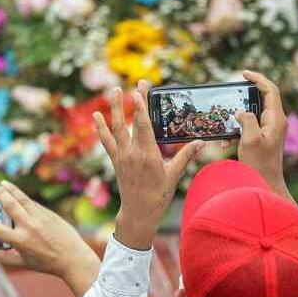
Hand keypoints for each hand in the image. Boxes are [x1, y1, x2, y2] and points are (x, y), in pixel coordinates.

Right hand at [0, 181, 98, 281]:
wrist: (73, 257)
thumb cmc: (48, 263)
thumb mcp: (24, 264)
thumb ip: (6, 258)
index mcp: (20, 241)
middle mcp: (28, 226)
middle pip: (9, 205)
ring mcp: (40, 217)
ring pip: (22, 199)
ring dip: (11, 189)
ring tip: (3, 183)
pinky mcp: (49, 213)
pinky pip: (33, 203)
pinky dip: (24, 198)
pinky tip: (18, 195)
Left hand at [93, 82, 202, 249]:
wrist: (138, 212)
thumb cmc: (158, 195)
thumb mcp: (174, 176)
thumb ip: (186, 156)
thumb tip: (201, 142)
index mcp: (148, 155)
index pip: (144, 125)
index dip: (141, 106)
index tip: (139, 90)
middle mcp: (132, 153)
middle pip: (131, 122)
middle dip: (131, 101)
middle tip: (132, 84)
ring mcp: (122, 156)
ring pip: (116, 128)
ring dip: (116, 109)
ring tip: (114, 91)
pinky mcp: (116, 160)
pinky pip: (107, 141)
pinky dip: (101, 128)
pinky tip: (97, 116)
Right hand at [235, 70, 291, 200]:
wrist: (266, 184)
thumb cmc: (260, 164)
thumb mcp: (250, 140)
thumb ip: (246, 120)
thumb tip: (241, 112)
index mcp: (276, 119)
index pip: (270, 90)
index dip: (258, 79)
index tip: (243, 74)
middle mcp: (276, 121)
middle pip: (261, 99)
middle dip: (243, 100)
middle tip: (230, 98)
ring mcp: (271, 129)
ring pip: (252, 114)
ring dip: (237, 120)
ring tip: (226, 131)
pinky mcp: (264, 137)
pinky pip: (250, 127)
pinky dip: (237, 132)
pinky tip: (227, 144)